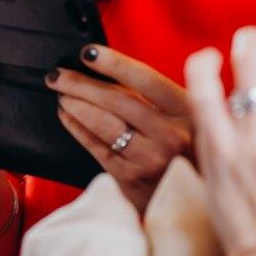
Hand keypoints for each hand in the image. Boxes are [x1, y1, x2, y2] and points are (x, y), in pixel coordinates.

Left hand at [46, 45, 191, 213]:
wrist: (196, 203)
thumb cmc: (191, 151)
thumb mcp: (190, 118)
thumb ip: (158, 98)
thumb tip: (110, 74)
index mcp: (189, 113)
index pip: (146, 80)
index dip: (114, 63)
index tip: (89, 53)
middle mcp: (171, 136)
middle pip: (118, 102)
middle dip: (82, 84)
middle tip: (60, 74)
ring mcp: (150, 160)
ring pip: (104, 125)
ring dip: (76, 105)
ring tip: (60, 92)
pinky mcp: (131, 180)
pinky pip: (97, 147)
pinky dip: (78, 129)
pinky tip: (67, 116)